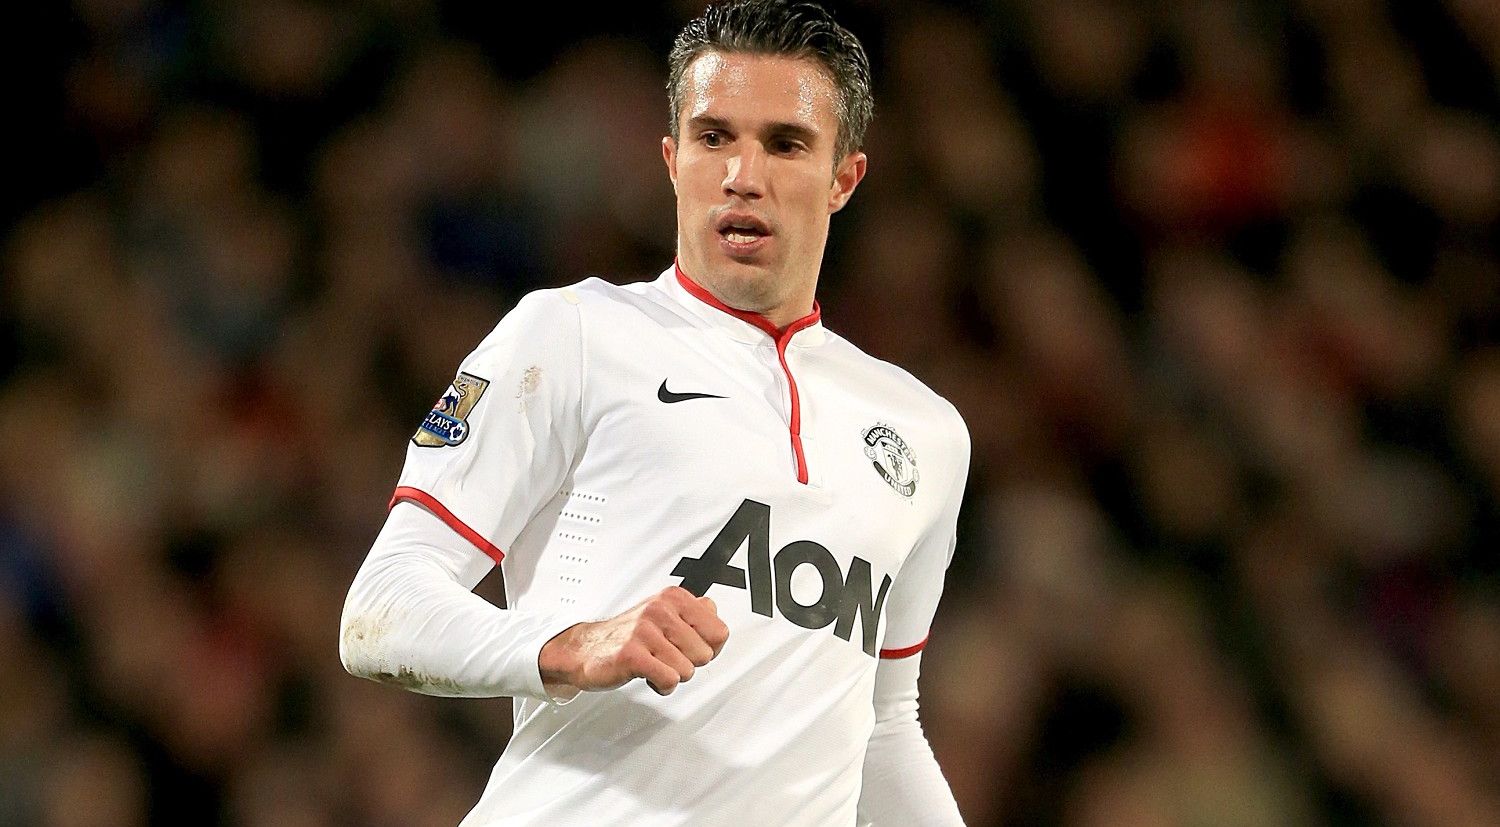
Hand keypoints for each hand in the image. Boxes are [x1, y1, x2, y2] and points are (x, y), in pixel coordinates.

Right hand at [539, 586, 728, 695]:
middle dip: (688, 663)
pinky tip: (648, 676)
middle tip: (665, 657)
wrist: (585, 648)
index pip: (720, 632)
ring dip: (672, 676)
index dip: (708, 648)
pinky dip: (661, 686)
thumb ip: (695, 613)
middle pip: (706, 655)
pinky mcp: (631, 655)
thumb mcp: (664, 614)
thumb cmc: (628, 634)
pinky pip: (669, 680)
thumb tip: (714, 612)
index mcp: (674, 598)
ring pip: (688, 671)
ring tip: (653, 665)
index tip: (689, 648)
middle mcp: (660, 610)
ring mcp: (645, 631)